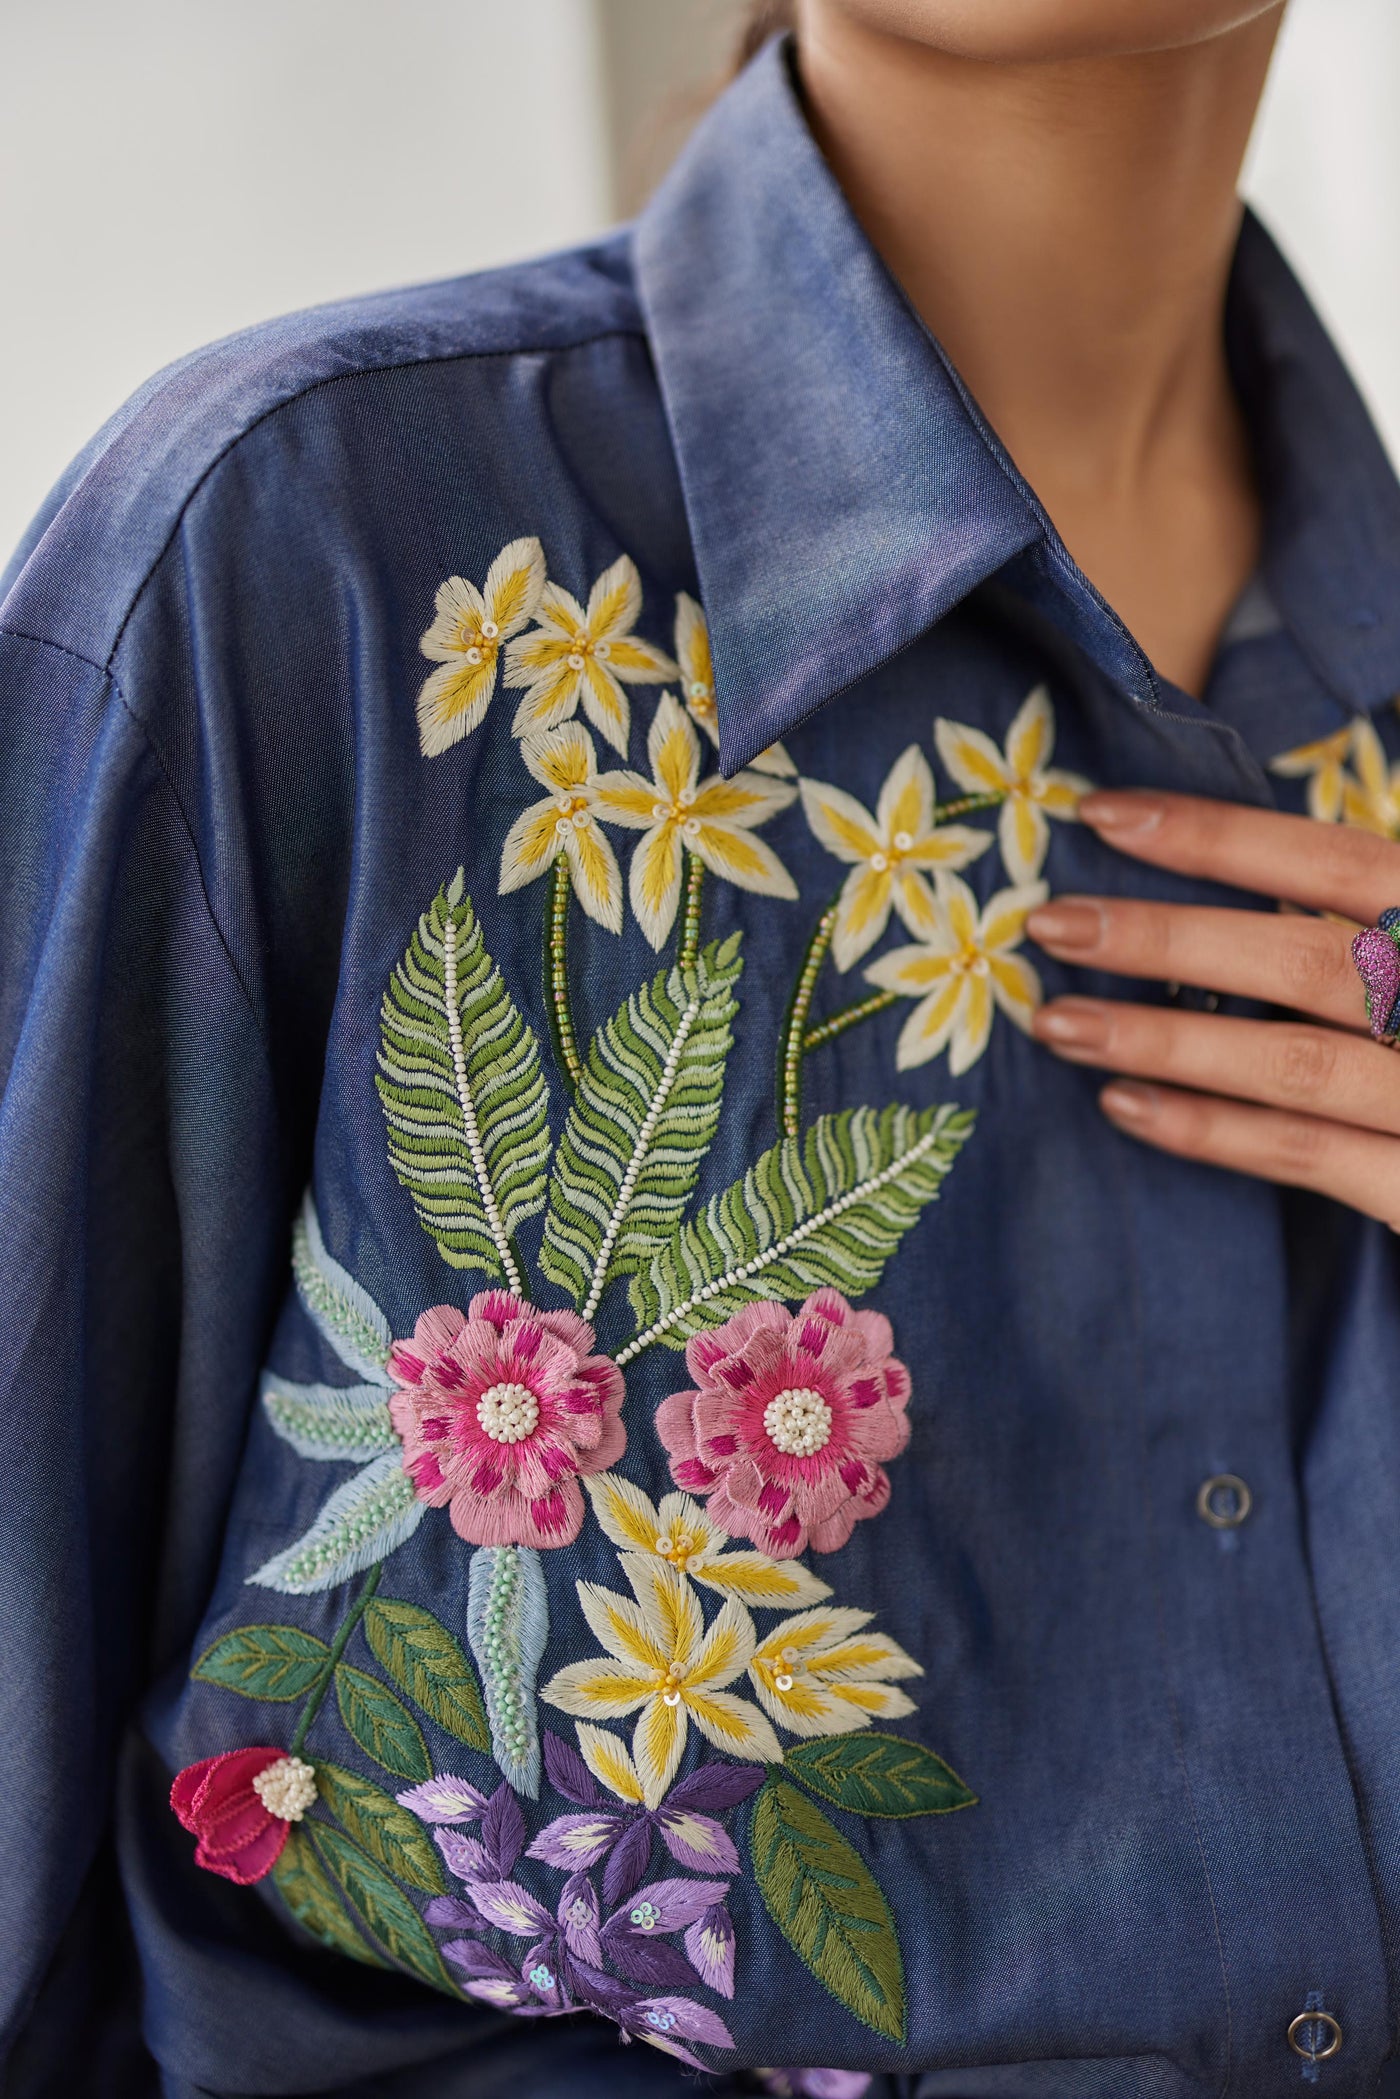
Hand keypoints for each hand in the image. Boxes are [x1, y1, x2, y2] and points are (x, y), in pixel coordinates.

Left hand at [1026, 790, 1399, 1228]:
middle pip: (1305, 957)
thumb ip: (1374, 911)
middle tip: (1051, 924)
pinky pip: (1311, 1155)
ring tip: (1057, 1022)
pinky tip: (1126, 1107)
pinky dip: (1213, 1131)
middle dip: (1167, 938)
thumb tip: (1241, 861)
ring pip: (1295, 1061)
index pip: (1340, 859)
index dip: (1219, 835)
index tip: (1102, 811)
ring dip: (1165, 1038)